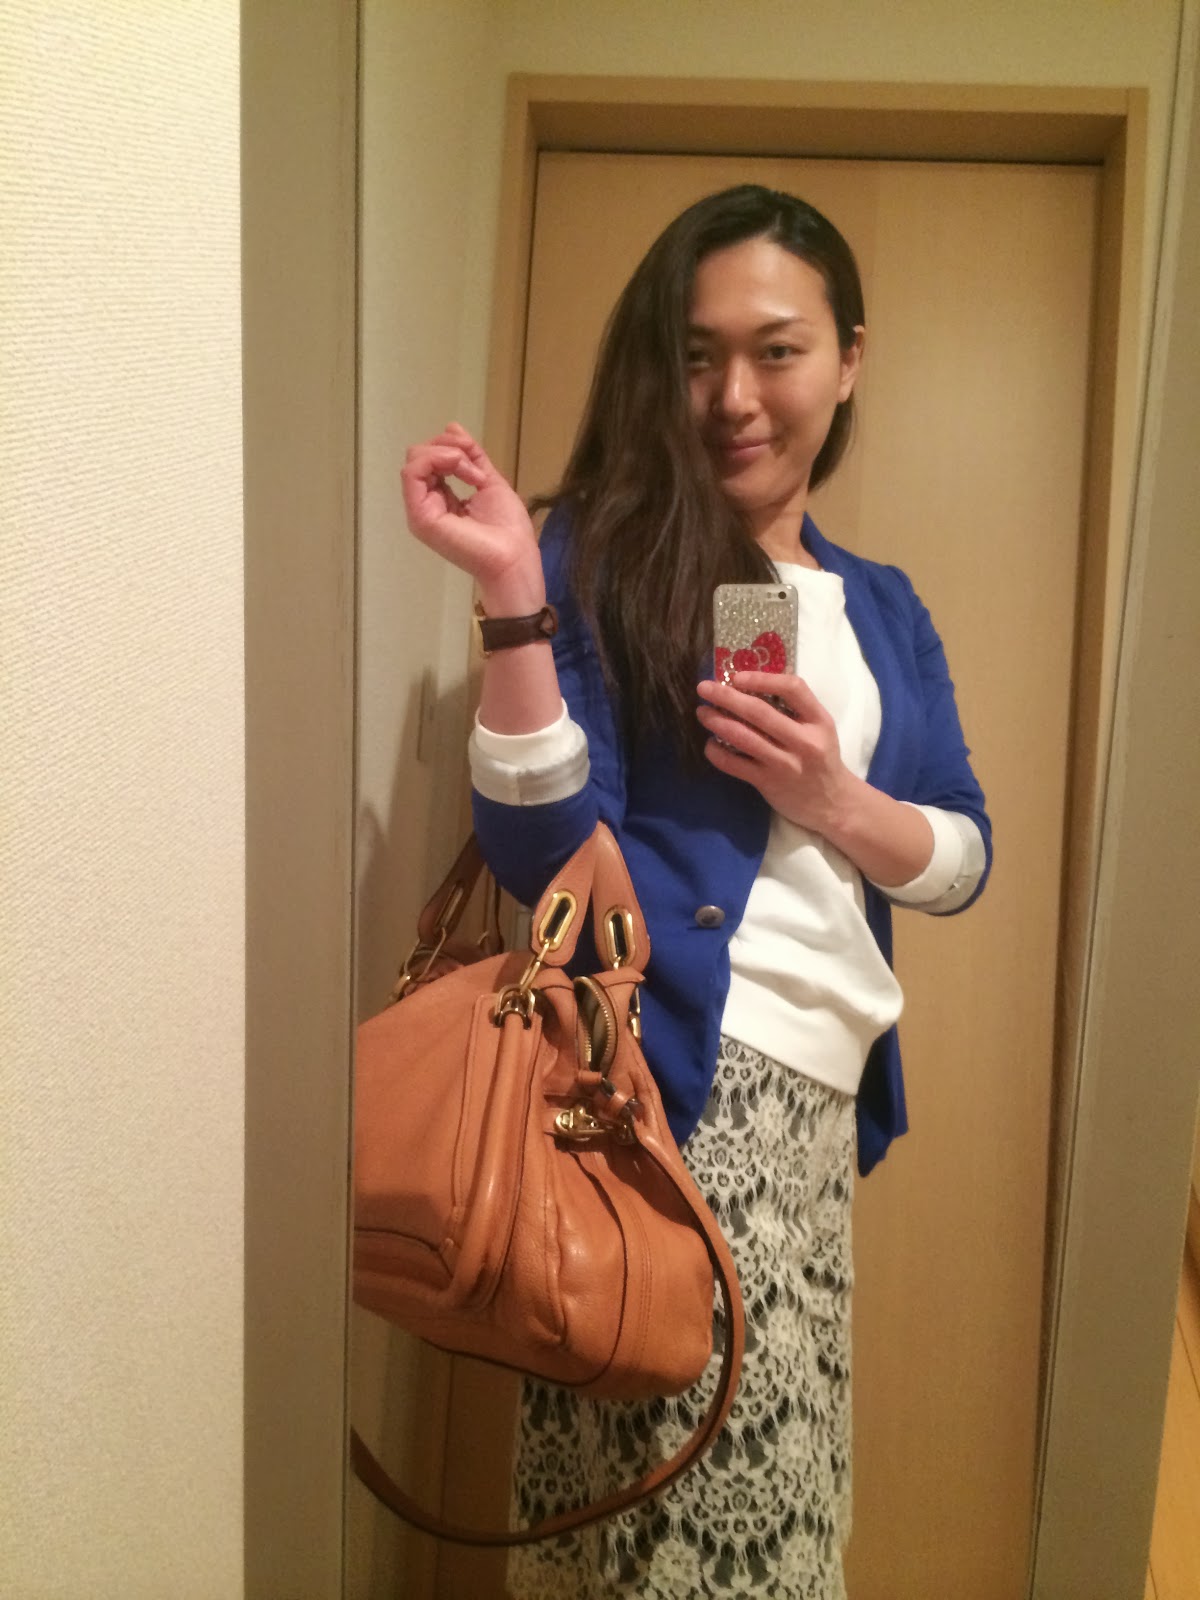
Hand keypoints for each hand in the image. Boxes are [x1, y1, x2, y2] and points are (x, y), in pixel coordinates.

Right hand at [401, 423, 543, 609]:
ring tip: (472, 473)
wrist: (514, 558)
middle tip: (474, 466)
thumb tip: (451, 427)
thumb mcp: (489, 481)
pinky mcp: (420, 515)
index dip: (452, 447)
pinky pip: (413, 472)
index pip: (430, 458)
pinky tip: (464, 474)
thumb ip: (471, 457)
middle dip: (448, 446)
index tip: (478, 464)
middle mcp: (426, 504)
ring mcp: (420, 511)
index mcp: (440, 499)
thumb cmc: (508, 530)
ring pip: (414, 459)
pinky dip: (439, 460)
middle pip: (419, 455)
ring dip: (447, 453)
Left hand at [696, 670, 854, 834]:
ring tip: (702, 712)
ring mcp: (785, 764)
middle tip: (704, 688)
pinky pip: (735, 765)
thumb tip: (752, 683)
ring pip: (743, 738)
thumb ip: (795, 708)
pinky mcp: (768, 783)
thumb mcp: (819, 727)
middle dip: (726, 696)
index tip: (737, 677)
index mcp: (819, 720)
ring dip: (717, 722)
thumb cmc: (821, 758)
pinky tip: (709, 744)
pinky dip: (716, 753)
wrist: (831, 803)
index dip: (762, 679)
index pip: (792, 688)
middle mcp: (804, 741)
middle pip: (759, 712)